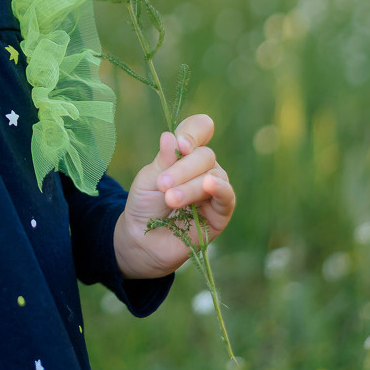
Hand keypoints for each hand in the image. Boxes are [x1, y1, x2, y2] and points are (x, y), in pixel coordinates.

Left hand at [113, 113, 235, 278]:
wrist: (142, 239)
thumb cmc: (145, 204)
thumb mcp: (148, 178)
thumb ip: (163, 160)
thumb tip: (170, 136)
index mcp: (186, 153)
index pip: (199, 129)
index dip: (193, 132)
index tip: (180, 144)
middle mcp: (203, 168)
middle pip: (205, 155)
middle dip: (183, 169)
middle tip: (162, 185)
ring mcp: (214, 189)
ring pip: (214, 175)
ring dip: (191, 185)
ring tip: (170, 198)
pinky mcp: (220, 213)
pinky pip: (227, 196)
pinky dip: (220, 188)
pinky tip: (210, 185)